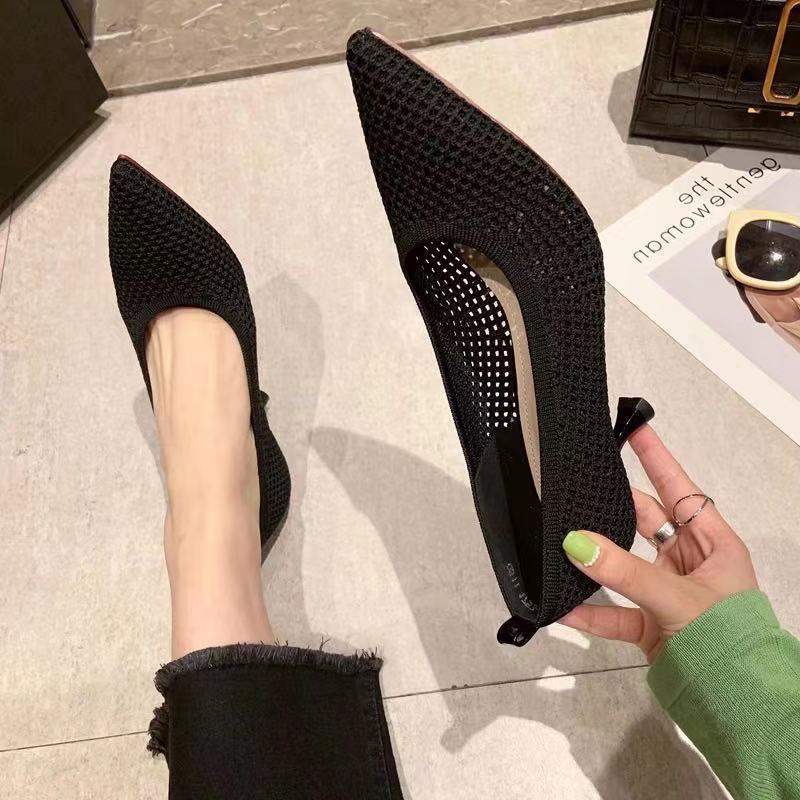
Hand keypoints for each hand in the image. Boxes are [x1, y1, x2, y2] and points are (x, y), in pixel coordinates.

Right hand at [559, 425, 758, 662]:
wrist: (737, 707)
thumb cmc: (731, 644)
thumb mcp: (677, 598)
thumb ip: (624, 572)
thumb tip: (578, 544)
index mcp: (712, 544)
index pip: (679, 489)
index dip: (656, 458)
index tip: (633, 429)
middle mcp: (689, 563)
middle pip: (643, 522)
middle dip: (612, 508)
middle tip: (581, 487)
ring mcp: (666, 593)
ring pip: (622, 565)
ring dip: (595, 561)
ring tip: (564, 544)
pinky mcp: (649, 624)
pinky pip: (612, 611)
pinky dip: (589, 611)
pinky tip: (564, 607)